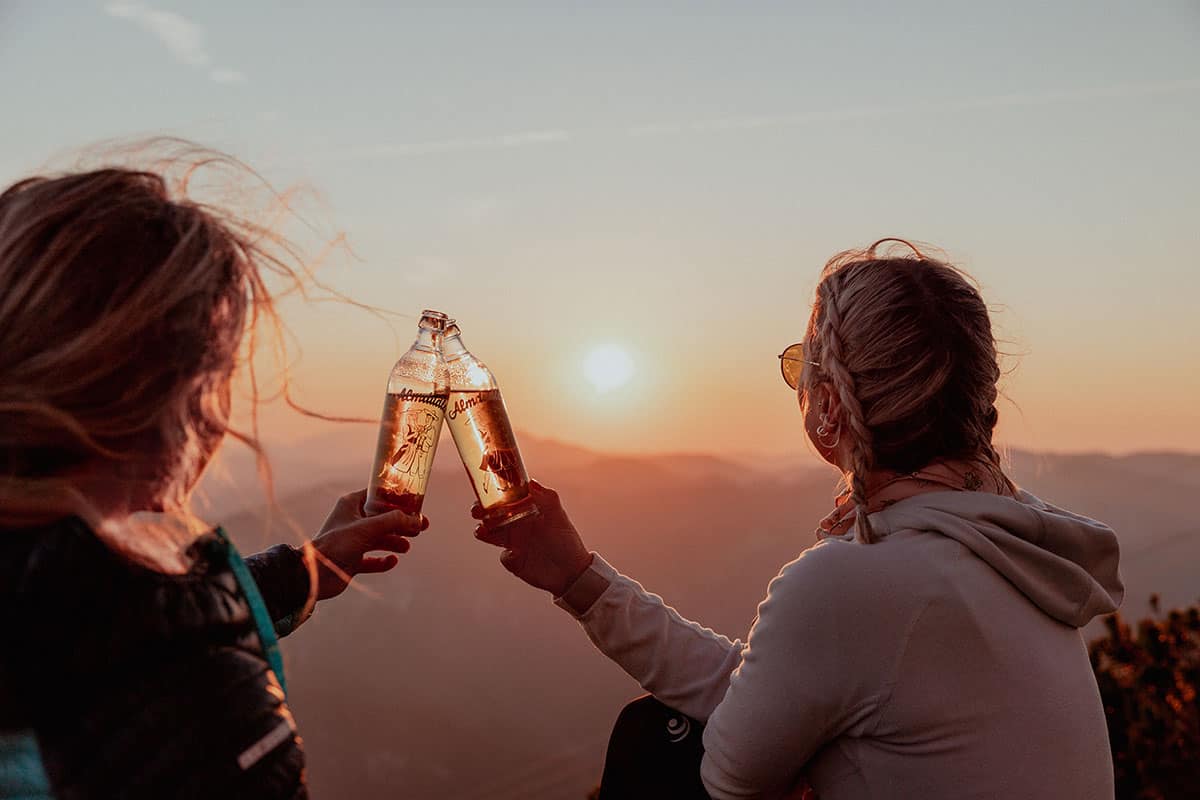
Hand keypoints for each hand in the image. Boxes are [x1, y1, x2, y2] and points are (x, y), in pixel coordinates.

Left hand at [311, 488, 426, 600]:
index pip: (379, 495)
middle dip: (401, 523)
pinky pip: (373, 559)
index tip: (415, 503)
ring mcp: (352, 541)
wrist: (314, 573)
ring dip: (395, 542)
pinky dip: (383, 561)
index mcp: (351, 505)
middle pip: (383, 518)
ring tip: (406, 546)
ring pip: (380, 538)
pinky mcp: (352, 560)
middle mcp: (352, 521)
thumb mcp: (368, 528)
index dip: (397, 499)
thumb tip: (416, 519)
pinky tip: (392, 561)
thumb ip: (394, 521)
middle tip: (420, 527)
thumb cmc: (336, 544)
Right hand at [473, 480, 592, 595]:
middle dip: (480, 511)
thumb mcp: (558, 515)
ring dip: (483, 531)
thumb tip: (531, 482)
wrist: (572, 570)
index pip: (504, 499)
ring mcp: (513, 543)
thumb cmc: (566, 539)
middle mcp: (515, 525)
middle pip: (490, 515)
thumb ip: (546, 497)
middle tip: (478, 510)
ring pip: (490, 534)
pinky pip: (504, 556)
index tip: (486, 490)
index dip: (492, 493)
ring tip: (483, 530)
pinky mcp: (514, 561)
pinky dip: (507, 554)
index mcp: (524, 511)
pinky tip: (515, 554)